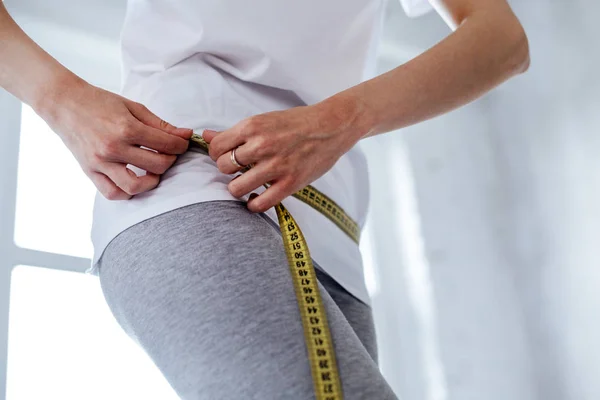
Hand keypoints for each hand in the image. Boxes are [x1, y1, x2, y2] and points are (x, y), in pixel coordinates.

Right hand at [39, 78, 192, 199]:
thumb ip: (161, 124)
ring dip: (152, 182)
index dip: (181, 145)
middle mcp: (113, 148)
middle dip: (170, 161)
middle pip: (157, 166)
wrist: (64, 104)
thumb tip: (186, 134)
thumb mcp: (133, 107)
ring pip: (135, 186)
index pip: (166, 145)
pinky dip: (127, 193)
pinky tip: (134, 181)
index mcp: (126, 128)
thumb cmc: (100, 102)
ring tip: (153, 171)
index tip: (182, 143)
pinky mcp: (90, 172)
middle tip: (169, 154)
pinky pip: (112, 193)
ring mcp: (100, 162)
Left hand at [202, 97, 368, 212]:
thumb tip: (206, 136)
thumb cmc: (297, 123)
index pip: (216, 147)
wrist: (331, 127)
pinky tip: (255, 198)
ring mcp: (276, 166)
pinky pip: (261, 203)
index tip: (225, 156)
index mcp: (253, 127)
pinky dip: (253, 204)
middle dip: (227, 170)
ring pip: (236, 188)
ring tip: (246, 183)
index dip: (217, 154)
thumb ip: (234, 132)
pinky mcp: (290, 183)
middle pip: (223, 167)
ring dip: (237, 188)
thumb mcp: (263, 120)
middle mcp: (261, 146)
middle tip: (238, 169)